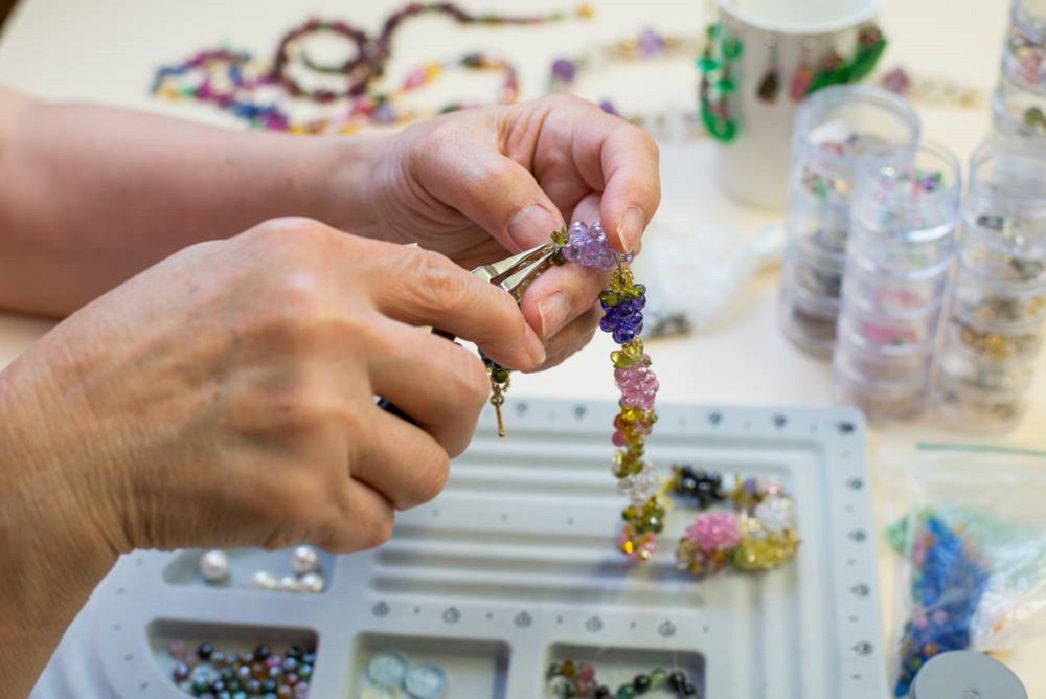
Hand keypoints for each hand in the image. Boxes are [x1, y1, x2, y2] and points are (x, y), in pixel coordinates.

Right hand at [0, 217, 544, 559]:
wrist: (64, 439)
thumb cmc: (139, 353)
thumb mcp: (236, 266)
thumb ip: (336, 274)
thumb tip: (430, 304)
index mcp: (312, 262)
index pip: (451, 288)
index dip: (502, 324)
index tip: (521, 349)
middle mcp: (324, 331)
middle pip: (462, 384)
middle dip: (455, 417)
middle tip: (426, 427)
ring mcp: (316, 417)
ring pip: (432, 466)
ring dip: (404, 476)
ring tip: (352, 467)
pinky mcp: (301, 495)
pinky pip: (379, 521)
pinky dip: (355, 519)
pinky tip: (308, 498)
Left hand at [366, 95, 660, 367]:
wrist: (383, 212)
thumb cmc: (413, 166)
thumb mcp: (439, 158)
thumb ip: (492, 186)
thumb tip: (546, 233)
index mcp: (566, 136)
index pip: (630, 153)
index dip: (636, 194)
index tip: (615, 238)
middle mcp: (581, 189)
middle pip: (616, 237)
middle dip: (582, 278)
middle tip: (538, 311)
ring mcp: (572, 242)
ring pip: (598, 287)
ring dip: (565, 316)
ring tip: (517, 336)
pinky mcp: (554, 285)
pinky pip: (572, 321)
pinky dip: (550, 341)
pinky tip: (513, 349)